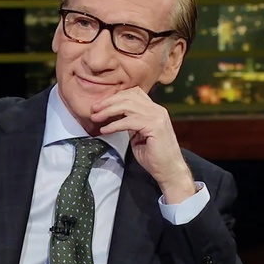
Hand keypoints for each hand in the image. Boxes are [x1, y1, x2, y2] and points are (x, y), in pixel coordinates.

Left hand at [91, 87, 195, 203]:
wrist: (170, 171)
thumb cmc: (154, 156)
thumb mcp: (139, 135)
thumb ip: (130, 123)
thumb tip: (115, 117)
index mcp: (154, 110)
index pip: (134, 93)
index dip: (116, 96)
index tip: (101, 104)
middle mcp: (157, 110)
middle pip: (129, 96)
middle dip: (108, 101)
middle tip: (94, 109)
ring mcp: (157, 117)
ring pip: (127, 106)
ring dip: (108, 111)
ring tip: (96, 118)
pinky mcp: (155, 127)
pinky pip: (129, 121)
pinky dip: (114, 125)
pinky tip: (105, 130)